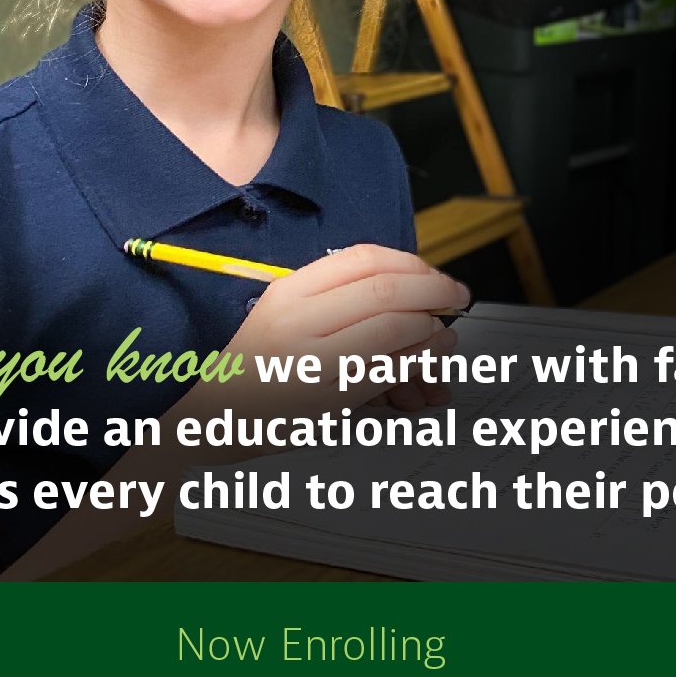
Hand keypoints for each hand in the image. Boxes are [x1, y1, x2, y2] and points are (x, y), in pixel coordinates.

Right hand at [217, 244, 468, 418]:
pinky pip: (388, 370)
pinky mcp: (327, 399)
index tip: (433, 274)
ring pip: (393, 328)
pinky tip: (429, 358)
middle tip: (456, 296)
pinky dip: (420, 361)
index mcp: (290, 291)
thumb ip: (339, 294)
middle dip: (435, 289)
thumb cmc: (259, 366)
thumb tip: (410, 282)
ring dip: (431, 327)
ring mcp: (311, 361)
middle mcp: (298, 320)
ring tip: (442, 330)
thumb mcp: (287, 312)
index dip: (411, 263)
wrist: (219, 417)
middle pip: (385, 288)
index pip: (363, 259)